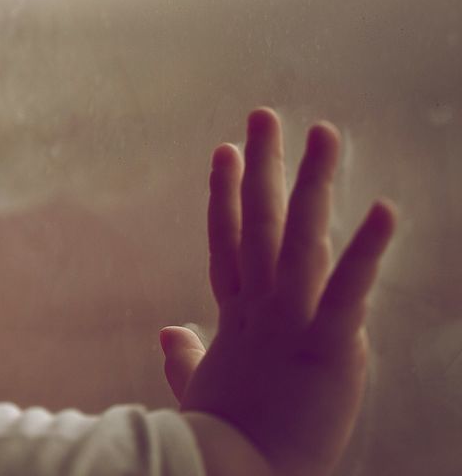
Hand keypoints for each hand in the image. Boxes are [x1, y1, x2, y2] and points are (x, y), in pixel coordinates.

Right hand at [159, 108, 395, 475]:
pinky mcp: (326, 344)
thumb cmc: (222, 444)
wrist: (237, 475)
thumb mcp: (202, 393)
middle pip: (257, 222)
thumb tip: (167, 333)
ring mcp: (289, 320)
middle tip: (264, 114)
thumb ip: (184, 359)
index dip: (224, 194)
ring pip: (300, 237)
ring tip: (325, 131)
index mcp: (235, 318)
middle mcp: (259, 306)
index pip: (227, 241)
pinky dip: (369, 248)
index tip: (224, 150)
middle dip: (262, 165)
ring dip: (313, 181)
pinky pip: (349, 288)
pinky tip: (386, 207)